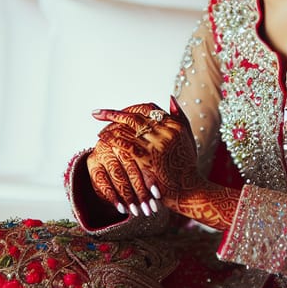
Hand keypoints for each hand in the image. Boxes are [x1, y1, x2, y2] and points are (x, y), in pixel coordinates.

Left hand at [87, 98, 199, 216]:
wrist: (189, 190)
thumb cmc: (187, 166)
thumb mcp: (188, 138)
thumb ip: (179, 117)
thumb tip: (169, 97)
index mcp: (175, 125)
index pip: (149, 108)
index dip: (131, 108)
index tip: (119, 110)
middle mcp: (167, 131)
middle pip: (135, 116)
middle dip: (114, 114)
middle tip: (97, 113)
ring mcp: (158, 144)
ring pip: (128, 128)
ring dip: (110, 126)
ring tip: (99, 128)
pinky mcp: (148, 158)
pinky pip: (125, 143)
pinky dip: (112, 139)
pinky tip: (103, 139)